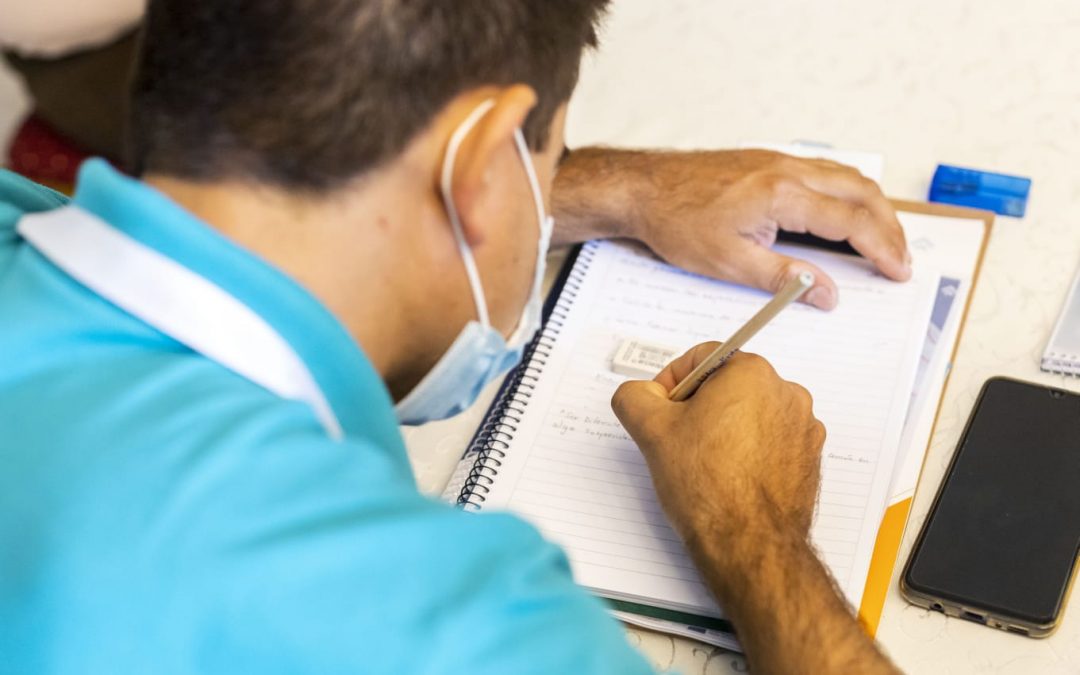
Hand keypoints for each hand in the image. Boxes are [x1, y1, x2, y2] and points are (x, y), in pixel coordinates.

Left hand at [552, 148, 911, 309]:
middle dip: (889, 227)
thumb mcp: (729, 263)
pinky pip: (825, 171)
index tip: (899, 270)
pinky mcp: (769, 160)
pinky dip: (848, 192)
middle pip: (861, 193)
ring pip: (847, 177)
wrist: (643, 188)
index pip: (851, 222)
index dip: (882, 248)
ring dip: (872, 207)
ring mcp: (779, 161)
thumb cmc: (677, 222)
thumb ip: (784, 279)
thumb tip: (826, 293)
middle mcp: (788, 170)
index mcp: (782, 195)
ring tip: (883, 239)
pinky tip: (846, 211)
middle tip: (900, 259)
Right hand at [611, 344, 824, 547]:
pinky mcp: (809, 459)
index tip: (661, 411)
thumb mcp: (651, 430)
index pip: (702, 359)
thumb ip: (635, 396)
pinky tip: (729, 478)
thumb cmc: (707, 486)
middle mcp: (786, 393)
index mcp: (752, 373)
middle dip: (699, 408)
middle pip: (728, 386)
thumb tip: (641, 393)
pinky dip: (748, 452)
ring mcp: (803, 428)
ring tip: (704, 464)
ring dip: (724, 430)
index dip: (672, 383)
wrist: (749, 544)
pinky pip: (770, 442)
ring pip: (750, 415)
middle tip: (677, 440)